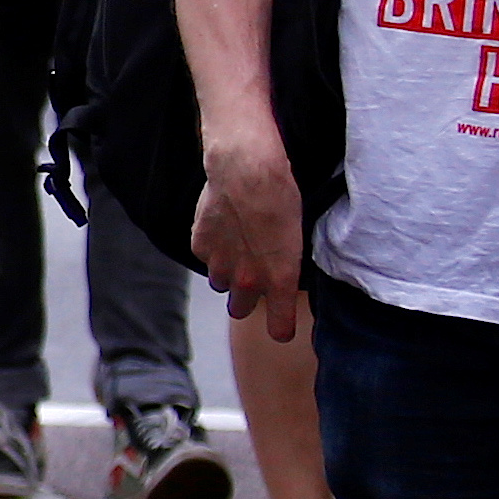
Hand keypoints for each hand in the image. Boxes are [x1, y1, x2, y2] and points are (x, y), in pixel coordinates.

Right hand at [191, 125, 306, 342]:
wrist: (247, 171)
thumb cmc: (282, 199)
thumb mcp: (298, 236)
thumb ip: (287, 266)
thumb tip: (284, 276)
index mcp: (279, 280)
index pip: (279, 326)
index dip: (281, 327)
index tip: (283, 326)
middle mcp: (247, 281)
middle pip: (241, 310)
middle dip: (248, 298)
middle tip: (255, 277)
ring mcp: (220, 265)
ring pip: (221, 283)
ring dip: (228, 272)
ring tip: (239, 246)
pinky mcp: (200, 246)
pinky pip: (206, 257)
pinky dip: (213, 248)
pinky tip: (224, 227)